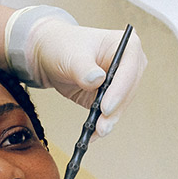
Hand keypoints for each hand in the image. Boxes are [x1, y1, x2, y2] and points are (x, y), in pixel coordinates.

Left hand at [28, 19, 145, 137]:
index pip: (129, 69)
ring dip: (109, 120)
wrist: (49, 55)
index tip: (106, 106)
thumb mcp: (71, 55)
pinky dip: (101, 123)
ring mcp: (120, 82)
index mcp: (125, 45)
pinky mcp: (110, 96)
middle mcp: (128, 64)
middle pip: (128, 91)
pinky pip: (110, 113)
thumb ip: (84, 68)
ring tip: (97, 132)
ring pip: (121, 105)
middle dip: (115, 110)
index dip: (119, 89)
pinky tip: (92, 133)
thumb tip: (97, 80)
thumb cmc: (62, 46)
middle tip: (102, 125)